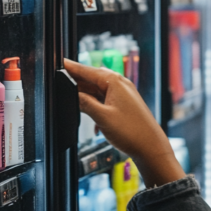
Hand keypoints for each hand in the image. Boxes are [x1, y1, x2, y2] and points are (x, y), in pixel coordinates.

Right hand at [65, 59, 184, 187]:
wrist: (151, 147)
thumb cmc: (131, 132)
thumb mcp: (102, 117)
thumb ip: (84, 103)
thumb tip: (73, 94)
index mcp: (114, 82)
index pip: (87, 70)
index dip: (71, 67)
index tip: (60, 62)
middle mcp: (120, 84)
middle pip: (92, 79)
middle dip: (77, 83)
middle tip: (61, 84)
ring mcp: (124, 94)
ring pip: (98, 90)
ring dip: (86, 97)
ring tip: (73, 102)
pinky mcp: (125, 104)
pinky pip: (105, 100)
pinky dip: (96, 106)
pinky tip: (92, 121)